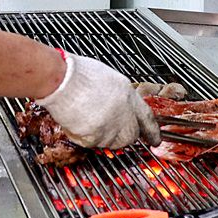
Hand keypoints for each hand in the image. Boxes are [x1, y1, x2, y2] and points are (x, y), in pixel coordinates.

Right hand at [36, 53, 161, 148]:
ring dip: (102, 135)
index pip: (147, 118)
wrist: (61, 80)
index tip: (156, 139)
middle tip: (109, 127)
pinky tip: (78, 121)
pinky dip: (85, 136)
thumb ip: (119, 96)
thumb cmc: (79, 74)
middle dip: (122, 134)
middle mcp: (124, 113)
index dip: (152, 131)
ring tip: (88, 117)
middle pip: (130, 136)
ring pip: (111, 142)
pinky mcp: (95, 137)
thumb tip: (120, 106)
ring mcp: (110, 127)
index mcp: (129, 95)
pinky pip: (92, 143)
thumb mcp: (108, 79)